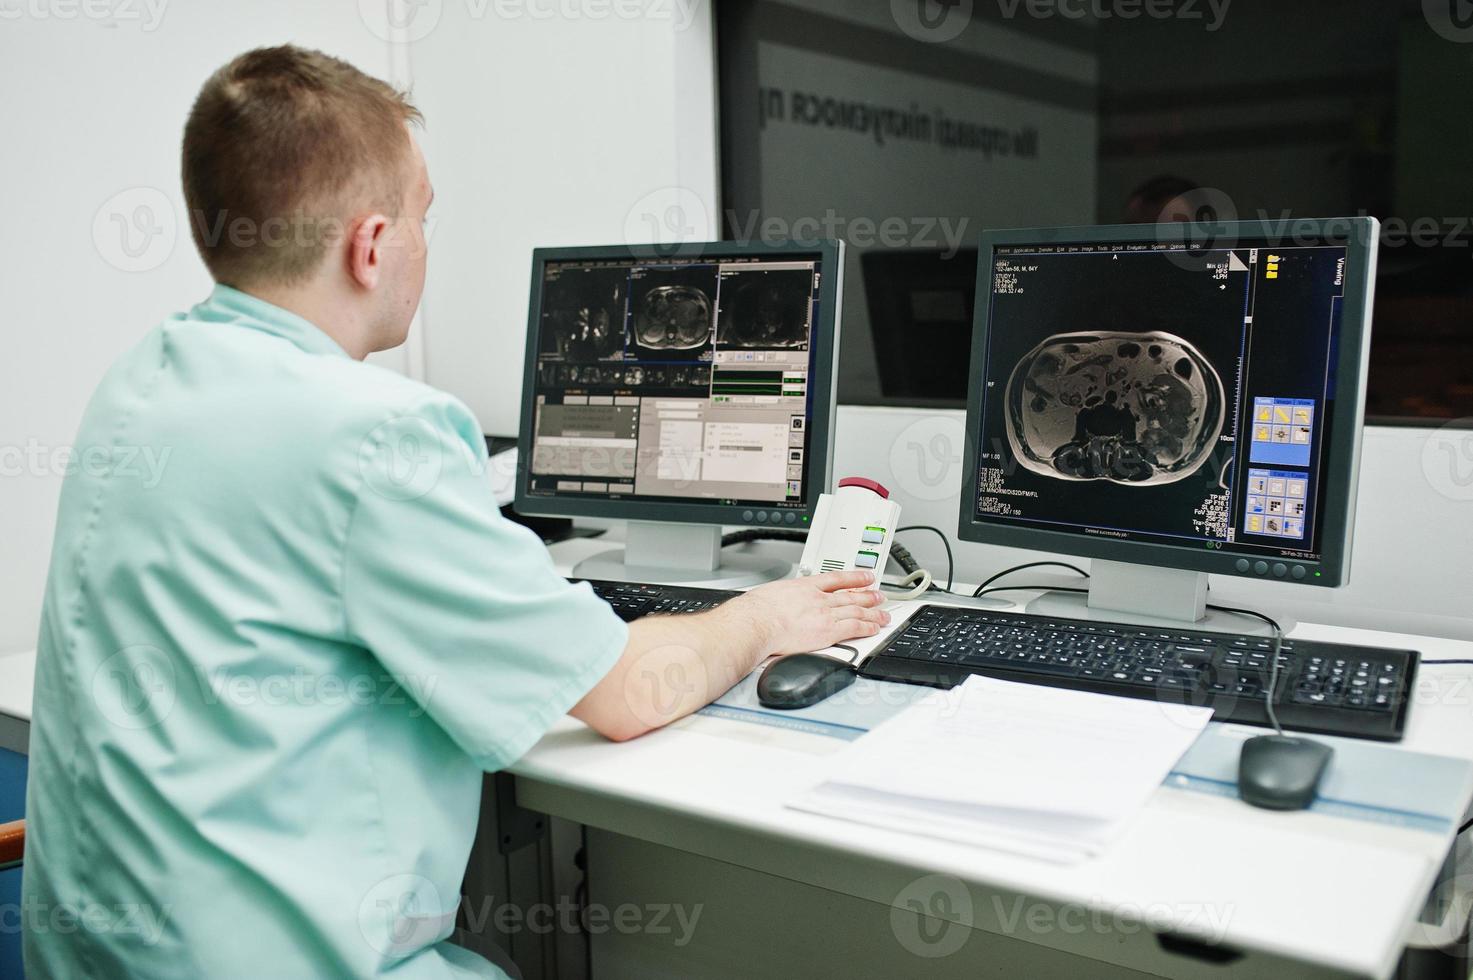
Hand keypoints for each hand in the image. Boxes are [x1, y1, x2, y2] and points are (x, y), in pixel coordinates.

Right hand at [723, 570, 890, 657]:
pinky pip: (854, 628)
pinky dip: (867, 627)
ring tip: (884, 614)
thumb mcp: (771, 593)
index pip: (836, 579)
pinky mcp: (828, 632)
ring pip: (856, 611)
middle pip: (850, 595)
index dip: (854, 577)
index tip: (864, 577)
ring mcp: (825, 614)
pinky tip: (874, 627)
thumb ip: (783, 597)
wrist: (757, 623)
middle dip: (868, 595)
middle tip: (880, 595)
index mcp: (804, 586)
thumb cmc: (756, 611)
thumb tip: (777, 603)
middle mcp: (819, 599)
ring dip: (873, 612)